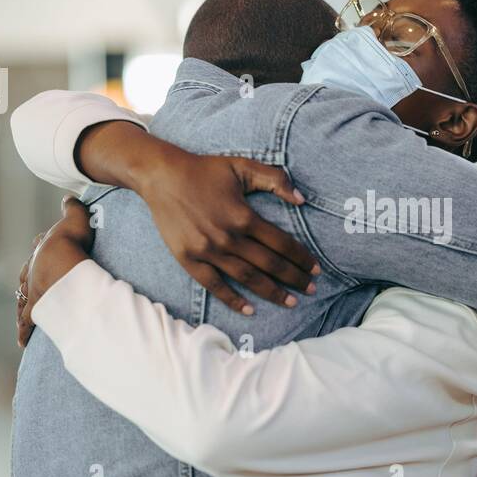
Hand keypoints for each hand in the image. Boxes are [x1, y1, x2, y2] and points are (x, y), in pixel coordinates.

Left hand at [17, 196, 95, 346]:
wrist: (61, 261)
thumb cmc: (70, 240)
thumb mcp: (75, 217)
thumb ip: (73, 207)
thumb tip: (70, 197)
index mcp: (42, 250)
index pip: (39, 250)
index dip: (42, 252)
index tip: (43, 255)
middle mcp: (32, 270)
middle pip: (27, 277)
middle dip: (30, 282)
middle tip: (31, 289)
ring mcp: (32, 290)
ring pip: (23, 300)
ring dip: (24, 309)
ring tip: (25, 318)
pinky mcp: (35, 307)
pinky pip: (27, 321)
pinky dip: (24, 331)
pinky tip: (22, 342)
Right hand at [131, 138, 320, 315]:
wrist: (161, 177)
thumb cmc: (204, 170)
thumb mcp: (242, 166)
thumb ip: (275, 179)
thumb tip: (302, 199)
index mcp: (244, 216)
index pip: (282, 244)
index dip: (302, 258)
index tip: (316, 269)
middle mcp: (228, 237)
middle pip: (269, 265)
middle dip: (294, 279)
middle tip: (311, 290)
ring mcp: (208, 251)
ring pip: (247, 278)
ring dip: (271, 292)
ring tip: (291, 302)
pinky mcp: (189, 259)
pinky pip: (215, 285)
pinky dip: (232, 299)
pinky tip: (249, 309)